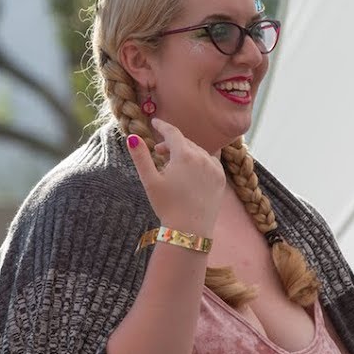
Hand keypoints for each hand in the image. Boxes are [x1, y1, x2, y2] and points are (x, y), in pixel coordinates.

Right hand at [127, 118, 225, 236]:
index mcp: (184, 154)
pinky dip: (199, 161)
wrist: (190, 230)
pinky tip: (190, 172)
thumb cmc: (167, 206)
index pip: (172, 133)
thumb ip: (141, 157)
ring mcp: (214, 168)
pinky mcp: (221, 179)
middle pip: (184, 142)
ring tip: (173, 165)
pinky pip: (209, 162)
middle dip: (170, 144)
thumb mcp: (150, 181)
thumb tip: (132, 137)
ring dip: (185, 153)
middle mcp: (203, 157)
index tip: (155, 122)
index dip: (162, 126)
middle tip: (158, 152)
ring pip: (197, 151)